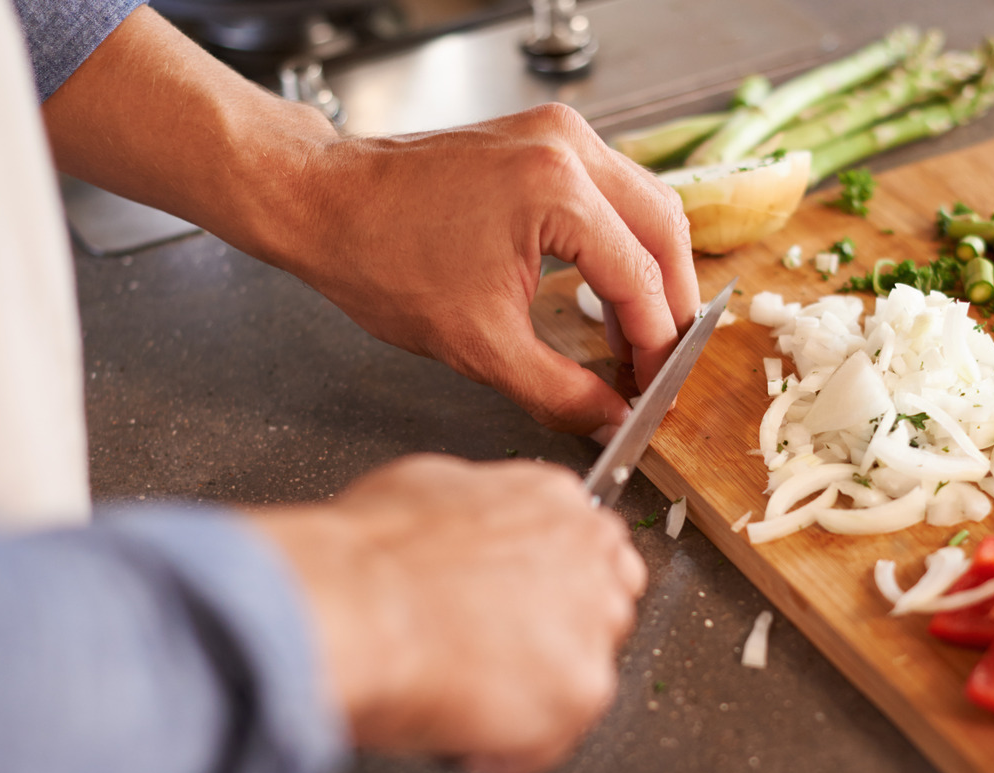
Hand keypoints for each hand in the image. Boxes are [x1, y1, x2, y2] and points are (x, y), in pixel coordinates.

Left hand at [42, 8, 690, 437]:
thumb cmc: (380, 259)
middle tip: (662, 363)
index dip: (655, 344)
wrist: (323, 204)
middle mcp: (568, 147)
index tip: (654, 389)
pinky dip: (623, 242)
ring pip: (647, 204)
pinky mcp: (545, 136)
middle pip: (663, 229)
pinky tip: (610, 290)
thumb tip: (610, 419)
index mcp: (556, 191)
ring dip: (652, 271)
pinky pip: (613, 191)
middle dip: (671, 304)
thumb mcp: (478, 344)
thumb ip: (559, 391)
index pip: (639, 278)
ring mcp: (558, 132)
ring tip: (640, 334)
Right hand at [248, 454, 644, 772]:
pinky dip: (510, 750)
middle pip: (603, 608)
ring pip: (583, 675)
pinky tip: (464, 735)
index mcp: (554, 501)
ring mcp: (593, 624)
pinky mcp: (583, 689)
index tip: (520, 611)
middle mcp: (590, 556)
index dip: (550, 589)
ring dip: (534, 694)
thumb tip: (463, 533)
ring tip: (467, 698)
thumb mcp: (424, 488)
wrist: (354, 607)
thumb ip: (475, 511)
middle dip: (555, 638)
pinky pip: (553, 738)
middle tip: (493, 659)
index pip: (589, 549)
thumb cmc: (368, 557)